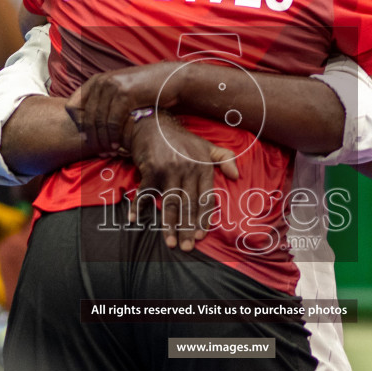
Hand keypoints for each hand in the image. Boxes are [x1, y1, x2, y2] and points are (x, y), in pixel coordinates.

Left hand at [66, 62, 184, 155]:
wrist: (170, 80)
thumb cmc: (146, 90)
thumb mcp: (120, 91)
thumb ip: (103, 101)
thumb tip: (87, 124)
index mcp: (95, 81)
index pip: (72, 105)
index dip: (77, 124)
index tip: (87, 138)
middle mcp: (100, 82)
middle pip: (85, 116)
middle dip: (92, 137)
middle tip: (99, 151)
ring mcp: (112, 87)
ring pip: (98, 122)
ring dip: (103, 140)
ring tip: (109, 151)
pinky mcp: (125, 95)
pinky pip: (113, 122)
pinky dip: (114, 137)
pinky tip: (118, 146)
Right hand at [125, 112, 239, 251]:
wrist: (154, 123)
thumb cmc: (181, 139)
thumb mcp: (207, 146)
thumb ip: (225, 158)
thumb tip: (237, 175)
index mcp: (203, 167)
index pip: (206, 199)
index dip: (204, 219)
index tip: (202, 236)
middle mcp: (188, 170)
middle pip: (189, 206)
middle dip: (189, 229)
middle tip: (189, 247)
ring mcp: (169, 170)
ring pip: (170, 204)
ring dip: (170, 226)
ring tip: (171, 243)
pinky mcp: (151, 169)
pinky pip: (145, 193)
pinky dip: (138, 206)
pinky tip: (134, 219)